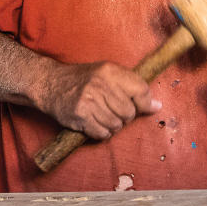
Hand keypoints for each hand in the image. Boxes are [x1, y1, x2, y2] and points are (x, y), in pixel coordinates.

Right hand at [39, 61, 160, 139]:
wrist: (49, 84)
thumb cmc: (82, 80)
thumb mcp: (106, 74)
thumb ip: (132, 87)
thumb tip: (157, 106)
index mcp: (110, 71)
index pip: (141, 90)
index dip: (145, 103)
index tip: (143, 108)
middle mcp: (100, 84)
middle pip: (129, 113)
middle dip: (124, 116)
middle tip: (111, 110)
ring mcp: (89, 101)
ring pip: (116, 126)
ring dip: (111, 126)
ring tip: (100, 116)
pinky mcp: (80, 116)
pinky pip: (102, 134)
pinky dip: (100, 133)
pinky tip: (92, 123)